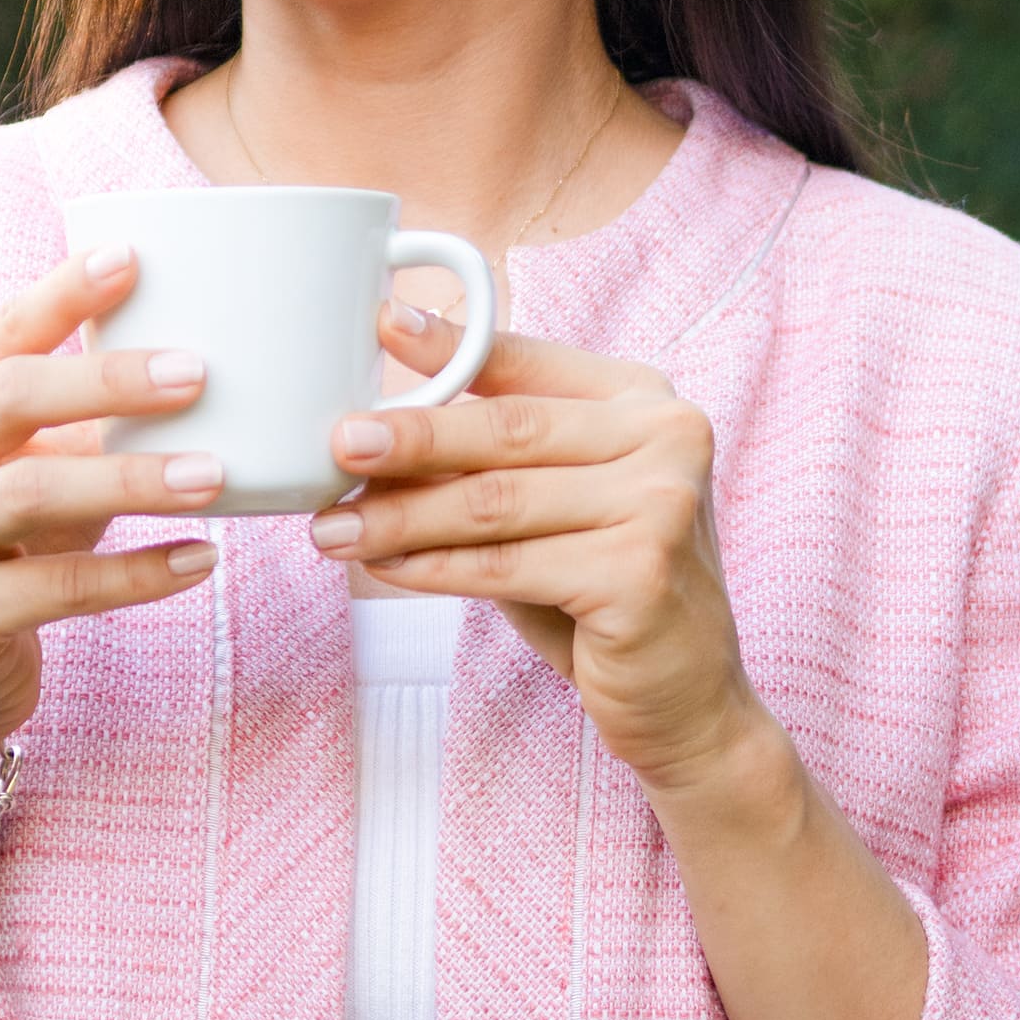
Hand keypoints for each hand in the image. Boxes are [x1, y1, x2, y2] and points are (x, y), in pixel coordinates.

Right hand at [0, 248, 220, 822]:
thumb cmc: (0, 553)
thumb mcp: (24, 472)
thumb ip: (75, 419)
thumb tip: (193, 345)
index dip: (61, 293)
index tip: (134, 258)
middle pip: (8, 398)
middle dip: (107, 380)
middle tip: (198, 373)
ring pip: (30, 492)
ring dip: (132, 479)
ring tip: (218, 475)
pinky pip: (55, 588)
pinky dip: (136, 574)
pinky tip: (201, 562)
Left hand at [314, 329, 771, 798]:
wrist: (685, 698)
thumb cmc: (602, 593)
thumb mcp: (554, 509)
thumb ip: (493, 463)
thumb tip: (374, 437)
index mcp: (642, 402)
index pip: (531, 365)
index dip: (453, 345)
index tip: (385, 321)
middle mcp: (666, 439)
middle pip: (509, 431)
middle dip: (411, 439)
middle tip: (338, 445)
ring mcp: (661, 505)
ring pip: (497, 502)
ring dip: (403, 516)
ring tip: (334, 528)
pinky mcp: (640, 574)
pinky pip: (506, 566)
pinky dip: (434, 568)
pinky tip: (384, 568)